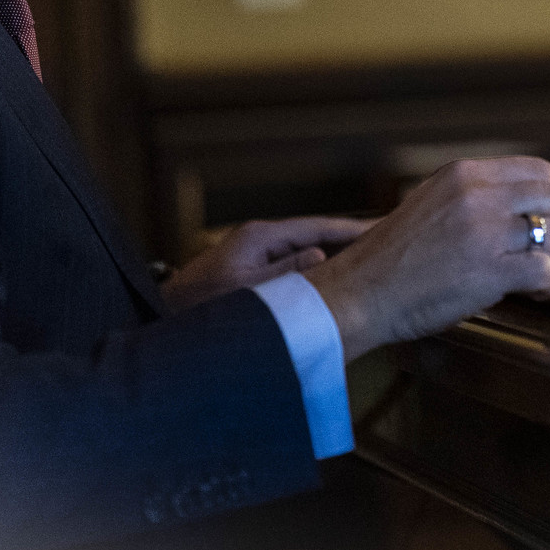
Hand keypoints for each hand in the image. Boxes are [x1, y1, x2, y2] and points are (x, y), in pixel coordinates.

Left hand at [161, 215, 375, 311]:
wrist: (162, 322)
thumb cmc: (200, 310)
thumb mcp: (248, 293)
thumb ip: (287, 275)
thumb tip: (322, 256)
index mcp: (261, 237)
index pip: (319, 227)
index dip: (354, 230)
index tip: (386, 229)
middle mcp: (260, 240)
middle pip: (316, 237)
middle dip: (350, 242)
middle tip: (387, 244)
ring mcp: (255, 255)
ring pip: (306, 254)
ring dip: (334, 260)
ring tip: (370, 264)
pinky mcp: (251, 272)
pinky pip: (294, 269)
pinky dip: (317, 273)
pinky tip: (334, 284)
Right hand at [302, 156, 549, 361]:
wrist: (360, 292)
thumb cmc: (395, 261)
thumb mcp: (434, 206)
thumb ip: (478, 200)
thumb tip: (530, 212)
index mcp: (465, 174)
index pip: (539, 171)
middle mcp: (477, 194)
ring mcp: (483, 230)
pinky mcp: (487, 268)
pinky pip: (546, 269)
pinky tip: (543, 291)